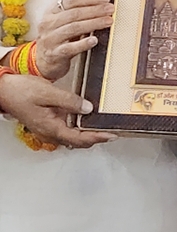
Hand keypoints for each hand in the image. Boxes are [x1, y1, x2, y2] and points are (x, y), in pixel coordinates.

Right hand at [0, 74, 116, 148]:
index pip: (79, 138)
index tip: (111, 135)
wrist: (2, 90)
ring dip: (87, 133)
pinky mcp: (46, 122)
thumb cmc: (20, 91)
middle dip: (95, 138)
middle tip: (111, 132)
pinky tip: (85, 118)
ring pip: (72, 136)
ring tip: (102, 127)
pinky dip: (78, 126)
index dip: (97, 137)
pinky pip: (66, 128)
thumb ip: (69, 101)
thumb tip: (88, 108)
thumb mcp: (48, 92)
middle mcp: (49, 132)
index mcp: (50, 127)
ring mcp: (47, 128)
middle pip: (77, 141)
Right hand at [35, 0, 113, 80]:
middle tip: (110, 9)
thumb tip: (103, 4)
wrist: (43, 61)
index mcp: (51, 12)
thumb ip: (78, 13)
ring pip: (74, 28)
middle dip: (95, 10)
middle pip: (74, 13)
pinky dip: (83, 43)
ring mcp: (51, 39)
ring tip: (108, 21)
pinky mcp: (55, 54)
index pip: (71, 0)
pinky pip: (70, 47)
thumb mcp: (63, 22)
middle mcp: (49, 24)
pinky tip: (94, 40)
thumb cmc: (59, 38)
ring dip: (94, 23)